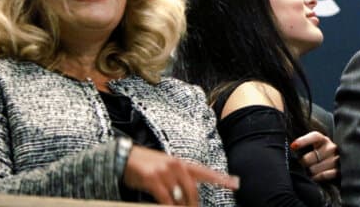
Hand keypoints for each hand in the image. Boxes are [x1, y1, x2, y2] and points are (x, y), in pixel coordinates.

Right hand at [122, 144, 238, 204]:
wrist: (123, 157)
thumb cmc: (145, 165)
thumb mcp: (165, 167)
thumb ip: (178, 178)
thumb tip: (187, 195)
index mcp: (181, 163)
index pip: (205, 172)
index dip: (221, 179)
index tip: (236, 184)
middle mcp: (176, 166)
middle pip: (192, 190)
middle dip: (193, 205)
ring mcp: (164, 172)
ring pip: (179, 197)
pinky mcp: (152, 179)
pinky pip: (165, 199)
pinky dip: (168, 206)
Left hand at [291, 130, 338, 182]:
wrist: (343, 163)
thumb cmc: (324, 155)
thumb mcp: (317, 146)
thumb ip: (307, 145)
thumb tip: (293, 147)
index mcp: (324, 140)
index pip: (314, 137)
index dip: (303, 141)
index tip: (293, 146)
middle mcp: (331, 148)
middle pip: (308, 158)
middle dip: (304, 163)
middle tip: (304, 164)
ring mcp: (336, 159)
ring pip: (313, 169)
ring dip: (310, 172)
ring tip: (311, 171)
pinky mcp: (339, 171)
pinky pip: (323, 175)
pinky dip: (317, 178)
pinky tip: (315, 177)